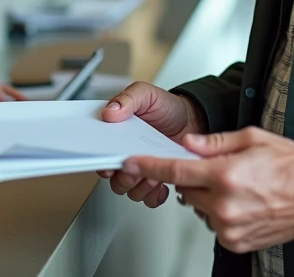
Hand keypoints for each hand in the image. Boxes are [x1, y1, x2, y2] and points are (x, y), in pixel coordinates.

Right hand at [97, 82, 206, 207]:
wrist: (192, 118)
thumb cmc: (166, 108)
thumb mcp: (146, 94)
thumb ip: (127, 99)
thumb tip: (110, 112)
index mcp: (117, 139)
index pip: (101, 157)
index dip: (103, 164)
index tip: (111, 164)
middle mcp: (128, 157)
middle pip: (115, 180)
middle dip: (126, 178)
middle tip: (139, 169)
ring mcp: (143, 171)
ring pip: (131, 192)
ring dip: (142, 187)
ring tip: (154, 175)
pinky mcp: (158, 181)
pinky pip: (150, 199)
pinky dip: (155, 195)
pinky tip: (162, 184)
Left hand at [122, 127, 293, 253]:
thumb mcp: (253, 138)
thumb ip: (214, 142)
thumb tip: (188, 143)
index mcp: (226, 174)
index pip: (175, 170)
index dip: (149, 166)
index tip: (132, 163)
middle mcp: (224, 204)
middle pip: (187, 189)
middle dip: (195, 177)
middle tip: (221, 168)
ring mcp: (229, 227)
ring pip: (200, 207)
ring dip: (209, 196)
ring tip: (240, 186)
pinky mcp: (235, 242)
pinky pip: (214, 224)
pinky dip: (221, 212)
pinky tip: (244, 202)